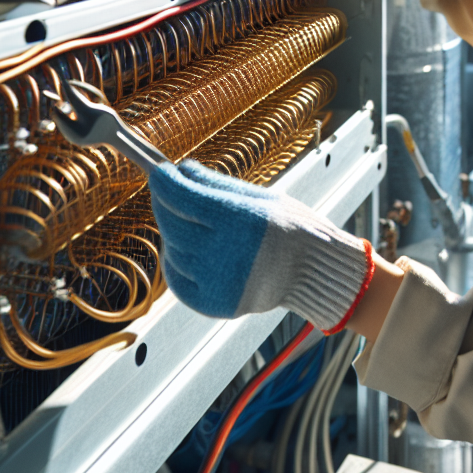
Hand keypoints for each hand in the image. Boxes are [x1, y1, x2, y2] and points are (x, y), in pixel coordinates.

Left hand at [148, 159, 372, 330]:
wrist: (314, 271)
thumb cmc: (290, 227)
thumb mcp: (259, 197)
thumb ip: (216, 184)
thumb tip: (181, 168)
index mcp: (241, 220)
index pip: (184, 197)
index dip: (165, 181)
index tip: (158, 171)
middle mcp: (226, 253)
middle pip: (173, 224)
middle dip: (165, 204)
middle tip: (167, 190)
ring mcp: (218, 282)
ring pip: (174, 251)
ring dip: (175, 233)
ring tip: (193, 222)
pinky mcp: (214, 304)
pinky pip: (179, 281)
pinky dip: (178, 263)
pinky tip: (192, 250)